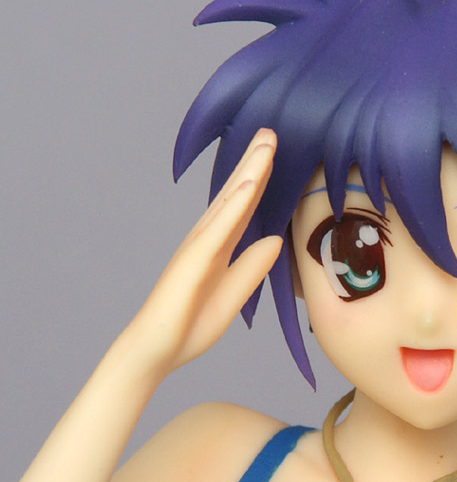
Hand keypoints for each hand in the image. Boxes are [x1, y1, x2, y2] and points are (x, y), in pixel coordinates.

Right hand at [127, 128, 280, 374]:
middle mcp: (207, 238)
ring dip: (248, 170)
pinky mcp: (194, 259)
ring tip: (266, 142)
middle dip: (255, 162)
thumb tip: (274, 240)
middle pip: (237, 193)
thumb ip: (252, 267)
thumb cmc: (190, 325)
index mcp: (218, 246)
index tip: (275, 153)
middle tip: (270, 131)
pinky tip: (250, 182)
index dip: (260, 180)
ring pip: (229, 201)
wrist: (157, 351)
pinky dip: (236, 202)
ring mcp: (199, 245)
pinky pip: (219, 227)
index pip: (245, 208)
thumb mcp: (234, 295)